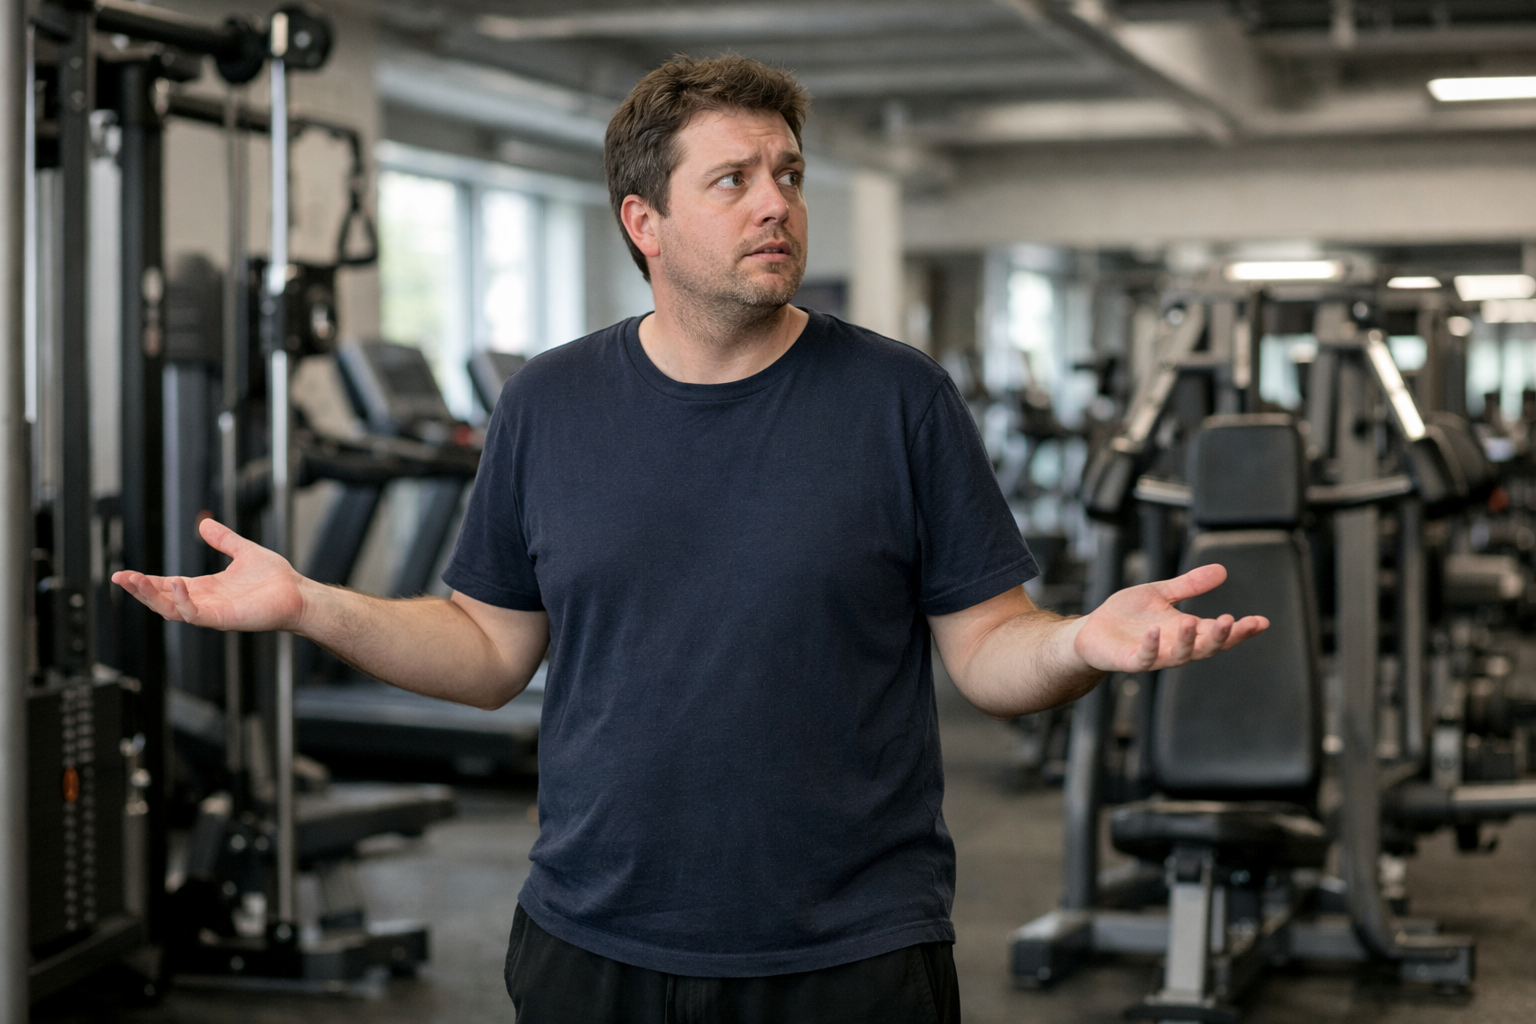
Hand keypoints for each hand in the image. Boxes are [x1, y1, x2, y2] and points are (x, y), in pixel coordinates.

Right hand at [111, 517, 305, 632]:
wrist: (299, 594)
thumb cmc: (276, 579)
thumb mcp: (243, 551)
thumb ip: (223, 539)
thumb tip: (204, 524)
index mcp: (206, 588)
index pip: (167, 586)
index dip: (146, 581)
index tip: (125, 574)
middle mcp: (205, 602)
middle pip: (162, 600)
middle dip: (140, 590)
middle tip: (120, 578)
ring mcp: (213, 612)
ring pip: (172, 610)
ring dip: (151, 597)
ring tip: (135, 581)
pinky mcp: (224, 619)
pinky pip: (195, 614)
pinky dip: (182, 601)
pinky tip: (175, 583)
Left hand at [1072, 563, 1267, 673]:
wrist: (1092, 631)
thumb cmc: (1126, 615)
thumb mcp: (1161, 593)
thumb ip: (1189, 585)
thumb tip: (1222, 570)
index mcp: (1186, 630)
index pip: (1219, 632)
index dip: (1241, 630)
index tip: (1262, 622)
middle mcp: (1175, 646)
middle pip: (1207, 647)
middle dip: (1221, 636)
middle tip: (1233, 621)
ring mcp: (1155, 656)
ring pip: (1180, 656)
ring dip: (1190, 642)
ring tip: (1195, 623)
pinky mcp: (1131, 661)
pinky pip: (1145, 658)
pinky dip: (1152, 646)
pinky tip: (1156, 631)